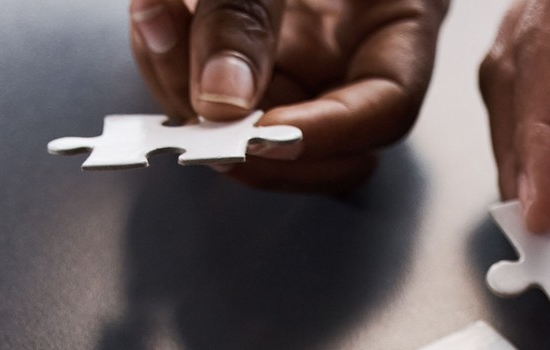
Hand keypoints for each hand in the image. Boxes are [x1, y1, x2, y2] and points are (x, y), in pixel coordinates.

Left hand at [128, 0, 447, 192]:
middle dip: (246, 134)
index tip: (262, 137)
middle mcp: (347, 46)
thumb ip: (246, 12)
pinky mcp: (239, 48)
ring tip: (158, 25)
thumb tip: (221, 103)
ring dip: (188, 90)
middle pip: (318, 136)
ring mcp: (295, 52)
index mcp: (396, 17)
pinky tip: (153, 18)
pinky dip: (167, 60)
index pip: (386, 106)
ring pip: (249, 116)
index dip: (324, 136)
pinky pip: (203, 82)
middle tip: (194, 115)